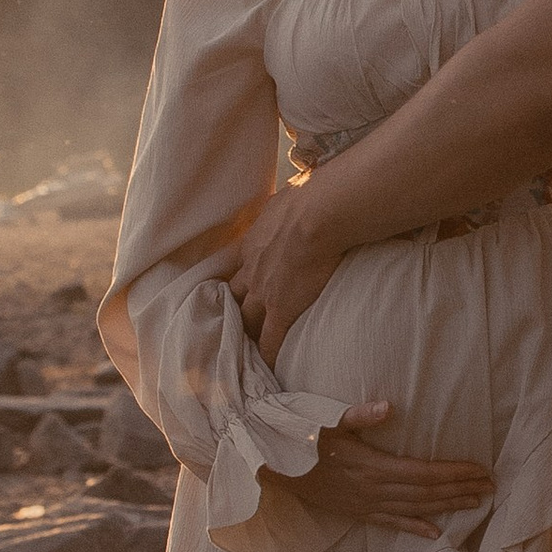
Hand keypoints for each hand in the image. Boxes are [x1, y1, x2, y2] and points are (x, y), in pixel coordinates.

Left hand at [230, 183, 338, 365]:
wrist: (320, 214)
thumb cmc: (312, 196)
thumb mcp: (290, 195)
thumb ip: (291, 200)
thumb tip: (306, 184)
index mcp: (253, 241)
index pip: (239, 266)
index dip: (238, 279)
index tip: (238, 288)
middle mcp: (252, 269)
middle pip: (234, 296)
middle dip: (231, 309)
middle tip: (230, 323)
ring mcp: (265, 292)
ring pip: (246, 319)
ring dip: (244, 332)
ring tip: (245, 348)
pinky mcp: (283, 309)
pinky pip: (271, 339)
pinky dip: (267, 354)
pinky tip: (268, 366)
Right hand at [296, 403, 491, 530]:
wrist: (271, 466)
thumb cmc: (300, 438)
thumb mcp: (326, 420)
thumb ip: (358, 416)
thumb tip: (387, 406)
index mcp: (371, 467)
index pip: (424, 472)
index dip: (454, 473)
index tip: (481, 471)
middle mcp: (372, 490)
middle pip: (426, 493)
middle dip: (460, 490)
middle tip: (490, 487)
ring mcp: (365, 505)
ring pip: (414, 509)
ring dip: (447, 507)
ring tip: (475, 503)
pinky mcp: (356, 513)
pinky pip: (391, 523)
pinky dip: (415, 528)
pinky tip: (436, 534)